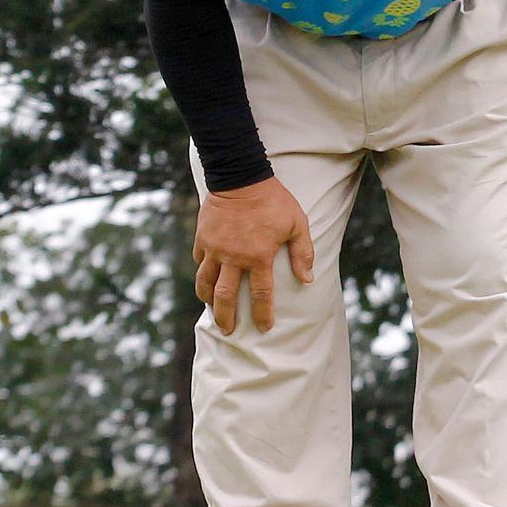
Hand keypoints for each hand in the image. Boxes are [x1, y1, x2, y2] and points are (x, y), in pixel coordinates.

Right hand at [192, 176, 313, 334]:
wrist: (240, 177)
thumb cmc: (273, 200)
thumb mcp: (296, 223)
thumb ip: (302, 252)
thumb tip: (307, 279)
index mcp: (258, 256)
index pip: (261, 294)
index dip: (262, 314)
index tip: (263, 328)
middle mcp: (234, 257)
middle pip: (226, 297)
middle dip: (226, 317)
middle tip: (228, 330)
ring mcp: (215, 249)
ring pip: (206, 283)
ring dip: (208, 300)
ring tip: (211, 310)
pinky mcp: (203, 238)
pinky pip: (199, 262)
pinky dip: (202, 273)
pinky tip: (205, 280)